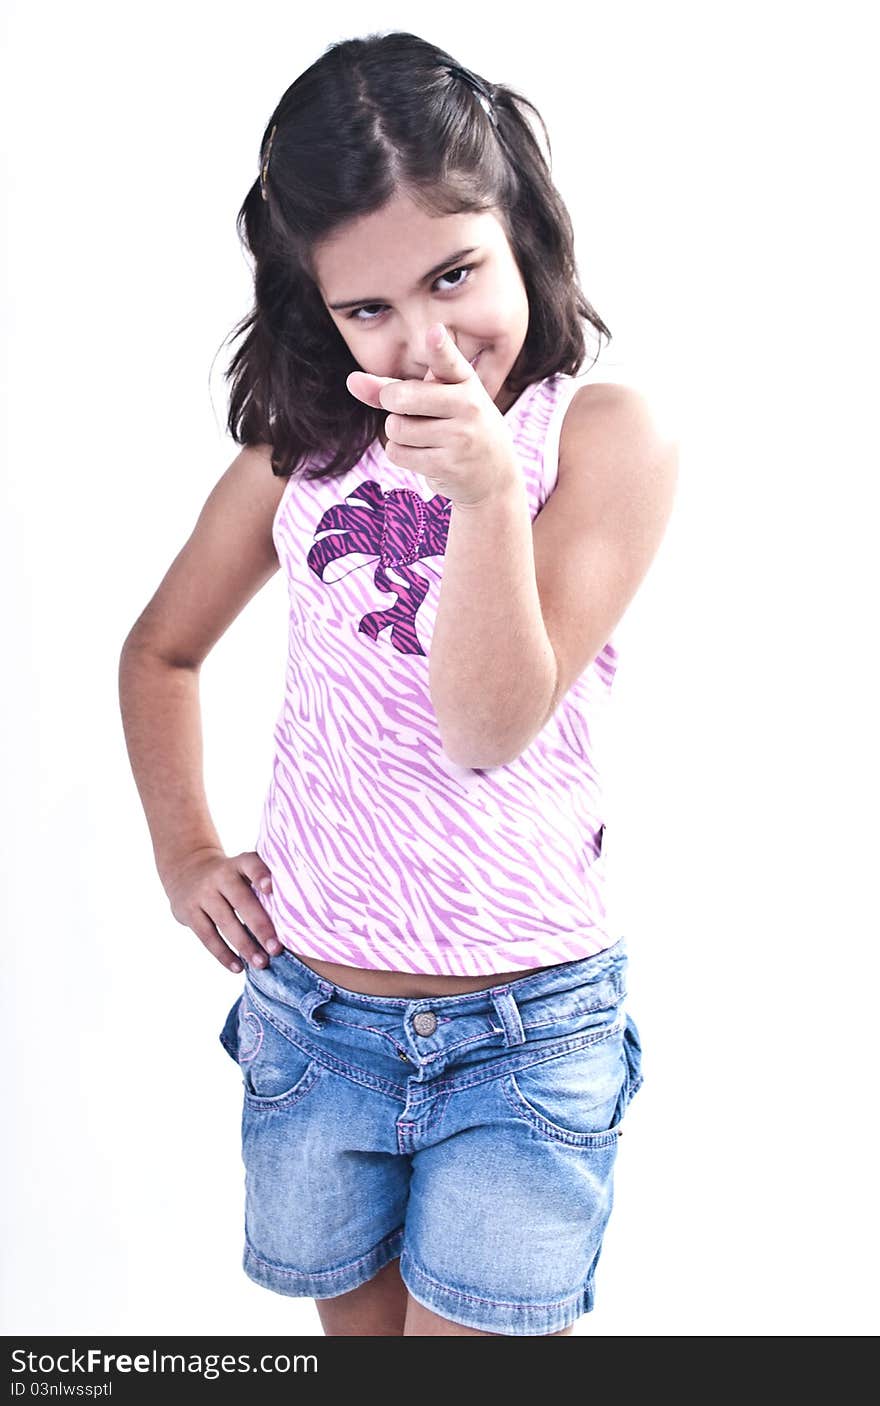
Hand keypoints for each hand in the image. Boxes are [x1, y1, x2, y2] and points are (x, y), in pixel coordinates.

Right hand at [162, 846, 282, 972]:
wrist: (186, 871)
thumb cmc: (231, 876)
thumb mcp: (242, 868)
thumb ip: (264, 882)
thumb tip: (297, 912)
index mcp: (239, 863)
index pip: (251, 865)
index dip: (261, 875)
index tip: (271, 888)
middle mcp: (220, 876)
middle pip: (242, 902)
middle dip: (260, 927)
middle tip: (276, 949)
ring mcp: (203, 894)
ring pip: (225, 923)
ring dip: (244, 946)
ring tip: (261, 963)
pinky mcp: (189, 912)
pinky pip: (208, 936)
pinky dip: (223, 954)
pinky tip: (238, 967)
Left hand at [345, 323, 518, 506]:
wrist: (493, 476)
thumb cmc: (457, 428)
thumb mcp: (437, 402)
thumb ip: (394, 387)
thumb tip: (352, 380)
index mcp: (466, 381)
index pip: (449, 362)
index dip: (439, 348)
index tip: (435, 333)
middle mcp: (468, 405)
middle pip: (402, 397)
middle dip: (391, 403)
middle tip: (406, 409)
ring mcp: (460, 437)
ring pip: (396, 428)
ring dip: (398, 434)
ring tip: (424, 438)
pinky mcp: (449, 465)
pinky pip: (398, 453)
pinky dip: (401, 454)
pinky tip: (425, 456)